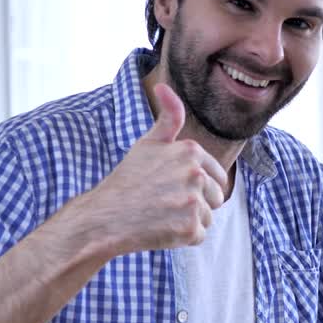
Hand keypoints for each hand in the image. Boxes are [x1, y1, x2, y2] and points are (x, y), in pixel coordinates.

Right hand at [78, 83, 228, 253]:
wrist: (105, 217)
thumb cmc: (128, 180)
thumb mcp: (148, 143)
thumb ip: (168, 117)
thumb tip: (164, 85)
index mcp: (191, 151)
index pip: (218, 176)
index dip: (197, 185)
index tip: (171, 187)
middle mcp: (195, 174)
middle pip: (217, 197)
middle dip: (196, 203)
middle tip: (164, 202)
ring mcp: (193, 202)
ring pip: (208, 217)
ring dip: (189, 220)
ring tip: (161, 214)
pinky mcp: (189, 229)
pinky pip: (199, 235)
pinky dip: (182, 237)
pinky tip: (161, 229)